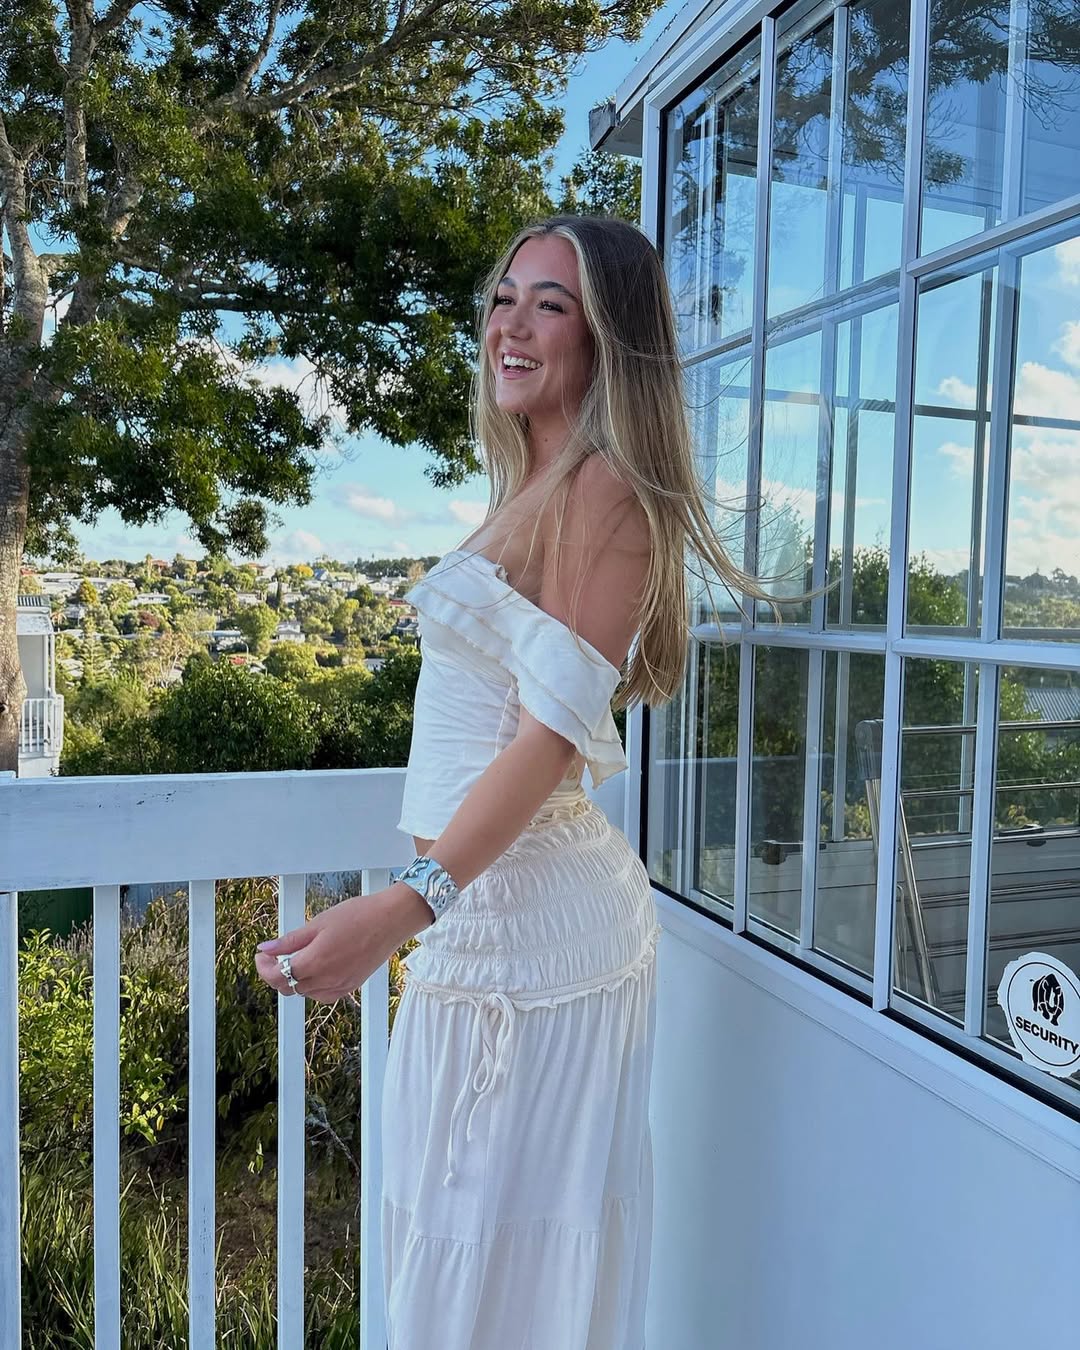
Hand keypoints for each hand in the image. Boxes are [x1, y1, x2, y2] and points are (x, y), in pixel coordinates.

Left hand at [253, 883, 431, 1003]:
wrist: (392, 920)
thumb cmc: (358, 915)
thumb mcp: (318, 923)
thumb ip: (290, 941)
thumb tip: (265, 949)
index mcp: (315, 962)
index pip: (277, 976)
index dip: (264, 967)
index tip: (261, 955)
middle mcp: (326, 979)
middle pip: (289, 987)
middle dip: (275, 973)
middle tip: (274, 955)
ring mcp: (340, 985)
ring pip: (305, 993)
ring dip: (293, 980)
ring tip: (294, 960)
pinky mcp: (351, 986)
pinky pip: (322, 995)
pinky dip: (312, 987)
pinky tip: (314, 971)